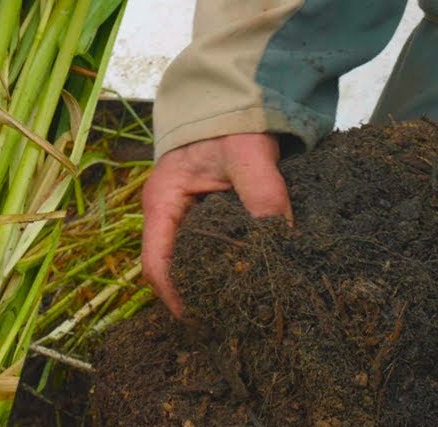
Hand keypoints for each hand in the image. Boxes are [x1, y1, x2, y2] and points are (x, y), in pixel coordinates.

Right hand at [141, 133, 292, 316]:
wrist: (238, 94)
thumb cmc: (231, 121)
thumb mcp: (248, 156)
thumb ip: (264, 194)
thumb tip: (281, 242)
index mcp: (163, 203)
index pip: (156, 264)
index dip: (175, 296)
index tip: (202, 318)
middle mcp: (169, 215)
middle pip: (174, 268)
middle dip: (197, 294)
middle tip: (230, 319)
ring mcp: (186, 216)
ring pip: (193, 260)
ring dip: (214, 281)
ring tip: (242, 305)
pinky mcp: (207, 215)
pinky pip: (211, 247)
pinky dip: (229, 263)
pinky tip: (251, 276)